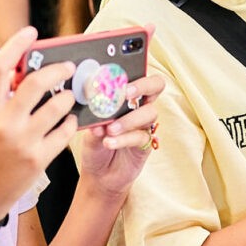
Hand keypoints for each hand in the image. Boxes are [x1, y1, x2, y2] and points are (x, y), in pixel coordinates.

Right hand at [0, 27, 78, 221]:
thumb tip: (22, 70)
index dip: (15, 45)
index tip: (30, 32)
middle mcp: (4, 124)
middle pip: (35, 84)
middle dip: (57, 71)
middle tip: (68, 67)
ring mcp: (23, 142)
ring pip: (57, 107)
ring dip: (68, 98)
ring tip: (68, 97)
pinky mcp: (39, 160)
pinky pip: (64, 132)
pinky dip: (70, 123)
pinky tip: (69, 121)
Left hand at [73, 70, 165, 205]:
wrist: (98, 175)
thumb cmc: (95, 144)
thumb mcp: (89, 126)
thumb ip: (94, 115)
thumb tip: (94, 103)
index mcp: (126, 97)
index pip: (138, 74)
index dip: (133, 70)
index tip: (119, 76)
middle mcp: (139, 107)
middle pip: (156, 86)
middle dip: (142, 86)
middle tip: (125, 93)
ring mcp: (144, 125)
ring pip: (149, 112)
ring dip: (128, 119)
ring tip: (109, 129)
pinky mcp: (145, 144)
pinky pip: (140, 136)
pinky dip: (123, 138)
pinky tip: (109, 142)